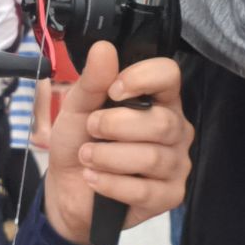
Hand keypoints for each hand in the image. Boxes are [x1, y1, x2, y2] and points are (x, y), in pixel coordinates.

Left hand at [41, 43, 191, 244]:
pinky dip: (111, 184)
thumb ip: (92, 82)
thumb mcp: (77, 109)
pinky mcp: (170, 195)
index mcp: (158, 100)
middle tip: (91, 131)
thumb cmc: (79, 143)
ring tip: (87, 157)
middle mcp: (175, 129)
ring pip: (152, 157)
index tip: (113, 91)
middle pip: (162, 122)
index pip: (169, 75)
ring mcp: (176, 164)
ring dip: (109, 157)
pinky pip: (146, 190)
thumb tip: (104, 49)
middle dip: (116, 126)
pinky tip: (94, 180)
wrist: (68, 191)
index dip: (141, 79)